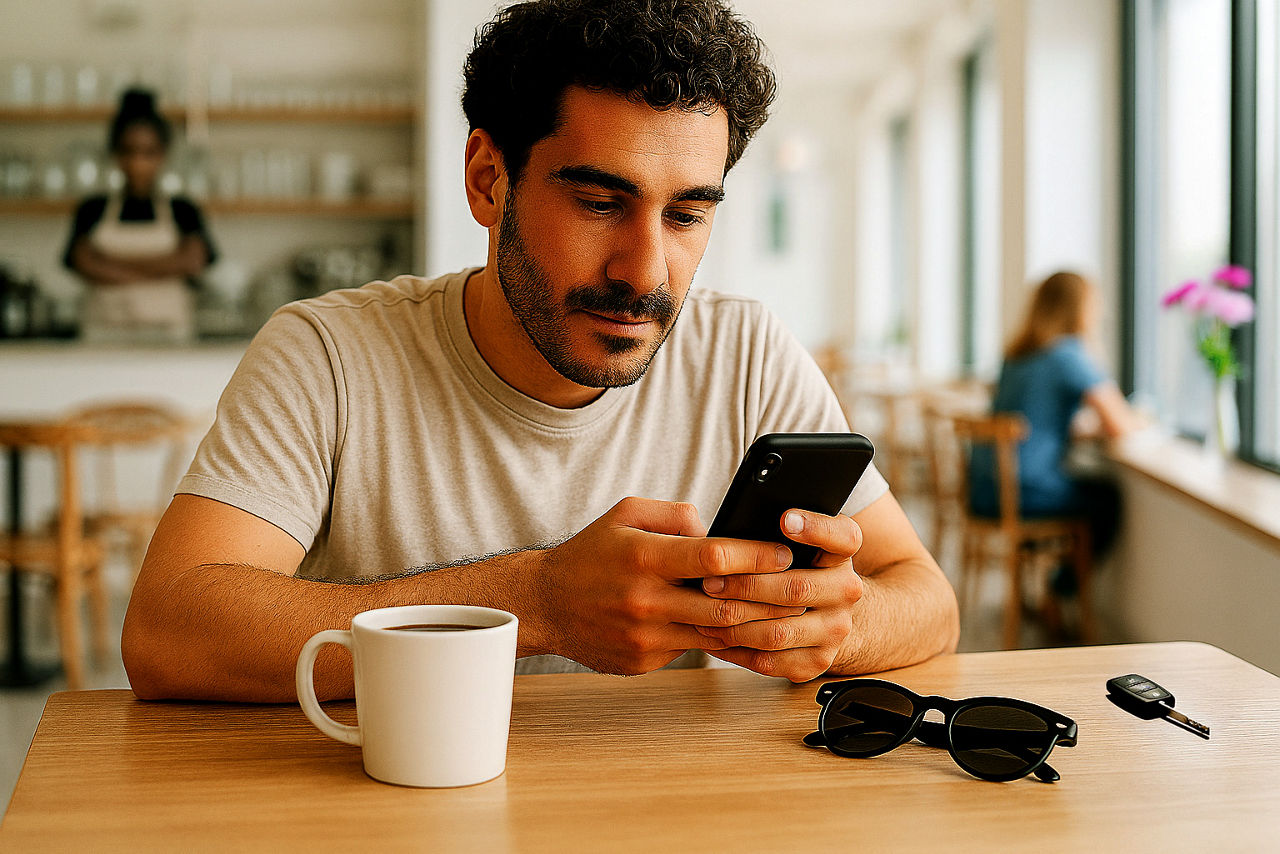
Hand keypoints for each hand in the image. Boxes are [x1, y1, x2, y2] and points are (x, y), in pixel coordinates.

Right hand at [532, 497, 803, 674]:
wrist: (544, 604)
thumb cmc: (591, 553)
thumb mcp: (626, 514)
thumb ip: (675, 514)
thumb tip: (717, 529)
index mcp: (644, 557)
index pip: (713, 557)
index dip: (755, 555)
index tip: (784, 554)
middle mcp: (645, 599)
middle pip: (723, 605)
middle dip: (768, 598)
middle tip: (799, 590)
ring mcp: (644, 636)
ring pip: (714, 635)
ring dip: (752, 627)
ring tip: (783, 615)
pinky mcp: (643, 661)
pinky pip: (693, 651)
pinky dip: (720, 642)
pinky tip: (745, 635)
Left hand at [695, 509, 864, 681]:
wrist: (826, 615)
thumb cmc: (798, 570)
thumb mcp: (798, 545)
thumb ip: (776, 533)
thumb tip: (733, 532)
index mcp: (842, 554)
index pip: (843, 536)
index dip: (815, 527)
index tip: (785, 519)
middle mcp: (847, 591)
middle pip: (795, 589)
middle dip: (745, 586)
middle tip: (709, 582)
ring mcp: (834, 630)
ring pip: (778, 632)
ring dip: (734, 623)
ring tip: (703, 611)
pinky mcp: (817, 661)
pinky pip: (769, 661)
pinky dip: (736, 650)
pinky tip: (715, 636)